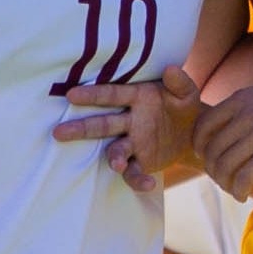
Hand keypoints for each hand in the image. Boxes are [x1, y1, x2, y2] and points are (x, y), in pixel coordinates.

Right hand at [52, 66, 204, 191]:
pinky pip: (134, 172)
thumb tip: (171, 69)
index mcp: (136, 98)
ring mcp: (133, 143)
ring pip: (115, 151)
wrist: (194, 132)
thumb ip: (180, 82)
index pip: (111, 96)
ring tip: (115, 164)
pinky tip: (149, 184)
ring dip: (113, 157)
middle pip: (102, 124)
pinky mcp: (141, 161)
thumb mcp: (186, 93)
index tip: (71, 95)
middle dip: (81, 128)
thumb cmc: (183, 106)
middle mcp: (129, 121)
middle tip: (58, 132)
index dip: (92, 95)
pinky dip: (138, 180)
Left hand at [194, 69, 252, 199]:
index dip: (201, 147)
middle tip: (224, 180)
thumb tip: (238, 125)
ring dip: (225, 183)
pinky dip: (238, 190)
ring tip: (234, 189)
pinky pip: (242, 178)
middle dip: (213, 170)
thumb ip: (251, 107)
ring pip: (223, 167)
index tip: (209, 158)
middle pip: (211, 150)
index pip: (203, 126)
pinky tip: (243, 195)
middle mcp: (244, 115)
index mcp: (241, 99)